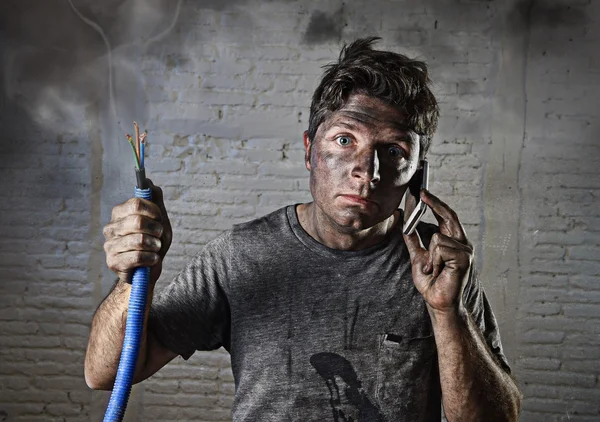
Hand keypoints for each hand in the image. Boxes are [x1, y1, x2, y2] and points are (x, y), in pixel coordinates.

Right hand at [103, 180, 171, 283]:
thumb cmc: (153, 241)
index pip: (136, 204)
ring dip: (155, 245)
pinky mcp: (113, 262)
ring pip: (139, 240)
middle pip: (138, 222)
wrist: (149, 269)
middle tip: (159, 236)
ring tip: (155, 249)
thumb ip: (154, 199)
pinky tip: (153, 259)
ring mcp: (109, 245)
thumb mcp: (159, 219)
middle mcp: (111, 227)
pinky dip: (152, 258)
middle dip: (156, 230)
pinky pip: (138, 257)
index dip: (153, 211)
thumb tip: (147, 182)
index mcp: (119, 213)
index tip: (159, 218)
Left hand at [402, 189, 472, 313]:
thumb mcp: (418, 255)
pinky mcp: (464, 258)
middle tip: (421, 192)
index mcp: (453, 241)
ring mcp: (465, 250)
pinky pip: (440, 248)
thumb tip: (404, 220)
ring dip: (430, 255)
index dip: (435, 203)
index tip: (422, 192)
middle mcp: (462, 243)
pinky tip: (438, 271)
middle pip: (448, 216)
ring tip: (434, 269)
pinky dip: (434, 260)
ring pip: (437, 237)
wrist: (437, 301)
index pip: (446, 216)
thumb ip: (413, 238)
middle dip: (434, 203)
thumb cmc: (431, 281)